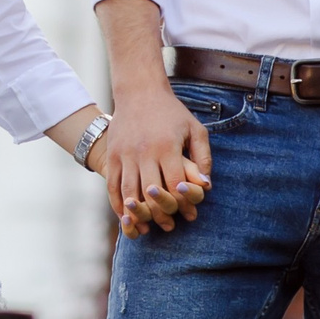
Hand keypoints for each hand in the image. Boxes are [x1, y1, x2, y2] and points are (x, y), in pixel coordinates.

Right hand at [89, 80, 209, 236]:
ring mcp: (126, 154)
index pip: (174, 184)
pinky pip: (113, 186)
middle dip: (160, 213)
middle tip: (168, 226)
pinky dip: (118, 204)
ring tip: (146, 226)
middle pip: (151, 193)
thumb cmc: (172, 113)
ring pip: (129, 193)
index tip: (187, 214)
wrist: (139, 92)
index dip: (181, 203)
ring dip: (138, 214)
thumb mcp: (195, 129)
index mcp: (167, 147)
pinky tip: (125, 215)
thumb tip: (206, 186)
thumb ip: (203, 157)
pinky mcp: (113, 155)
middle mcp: (145, 152)